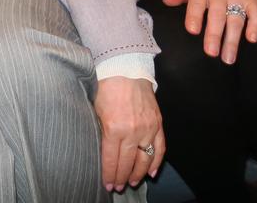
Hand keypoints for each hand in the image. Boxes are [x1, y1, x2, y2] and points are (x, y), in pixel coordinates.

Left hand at [93, 77, 163, 192]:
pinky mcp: (158, 123)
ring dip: (139, 173)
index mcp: (114, 128)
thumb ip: (102, 131)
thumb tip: (103, 152)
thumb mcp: (96, 110)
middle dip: (122, 177)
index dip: (110, 174)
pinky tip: (151, 172)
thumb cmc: (106, 88)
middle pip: (128, 162)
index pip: (112, 159)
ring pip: (145, 159)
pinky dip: (156, 161)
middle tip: (118, 187)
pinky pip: (160, 147)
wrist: (125, 69)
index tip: (107, 184)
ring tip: (132, 182)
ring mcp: (148, 128)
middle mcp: (133, 131)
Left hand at [163, 0, 256, 63]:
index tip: (192, 31)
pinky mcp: (254, 4)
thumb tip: (166, 1)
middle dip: (214, 35)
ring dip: (232, 40)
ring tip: (228, 58)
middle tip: (210, 53)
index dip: (194, 16)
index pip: (196, 3)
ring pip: (235, 20)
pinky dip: (255, 27)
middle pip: (217, 16)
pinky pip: (256, 16)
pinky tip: (251, 40)